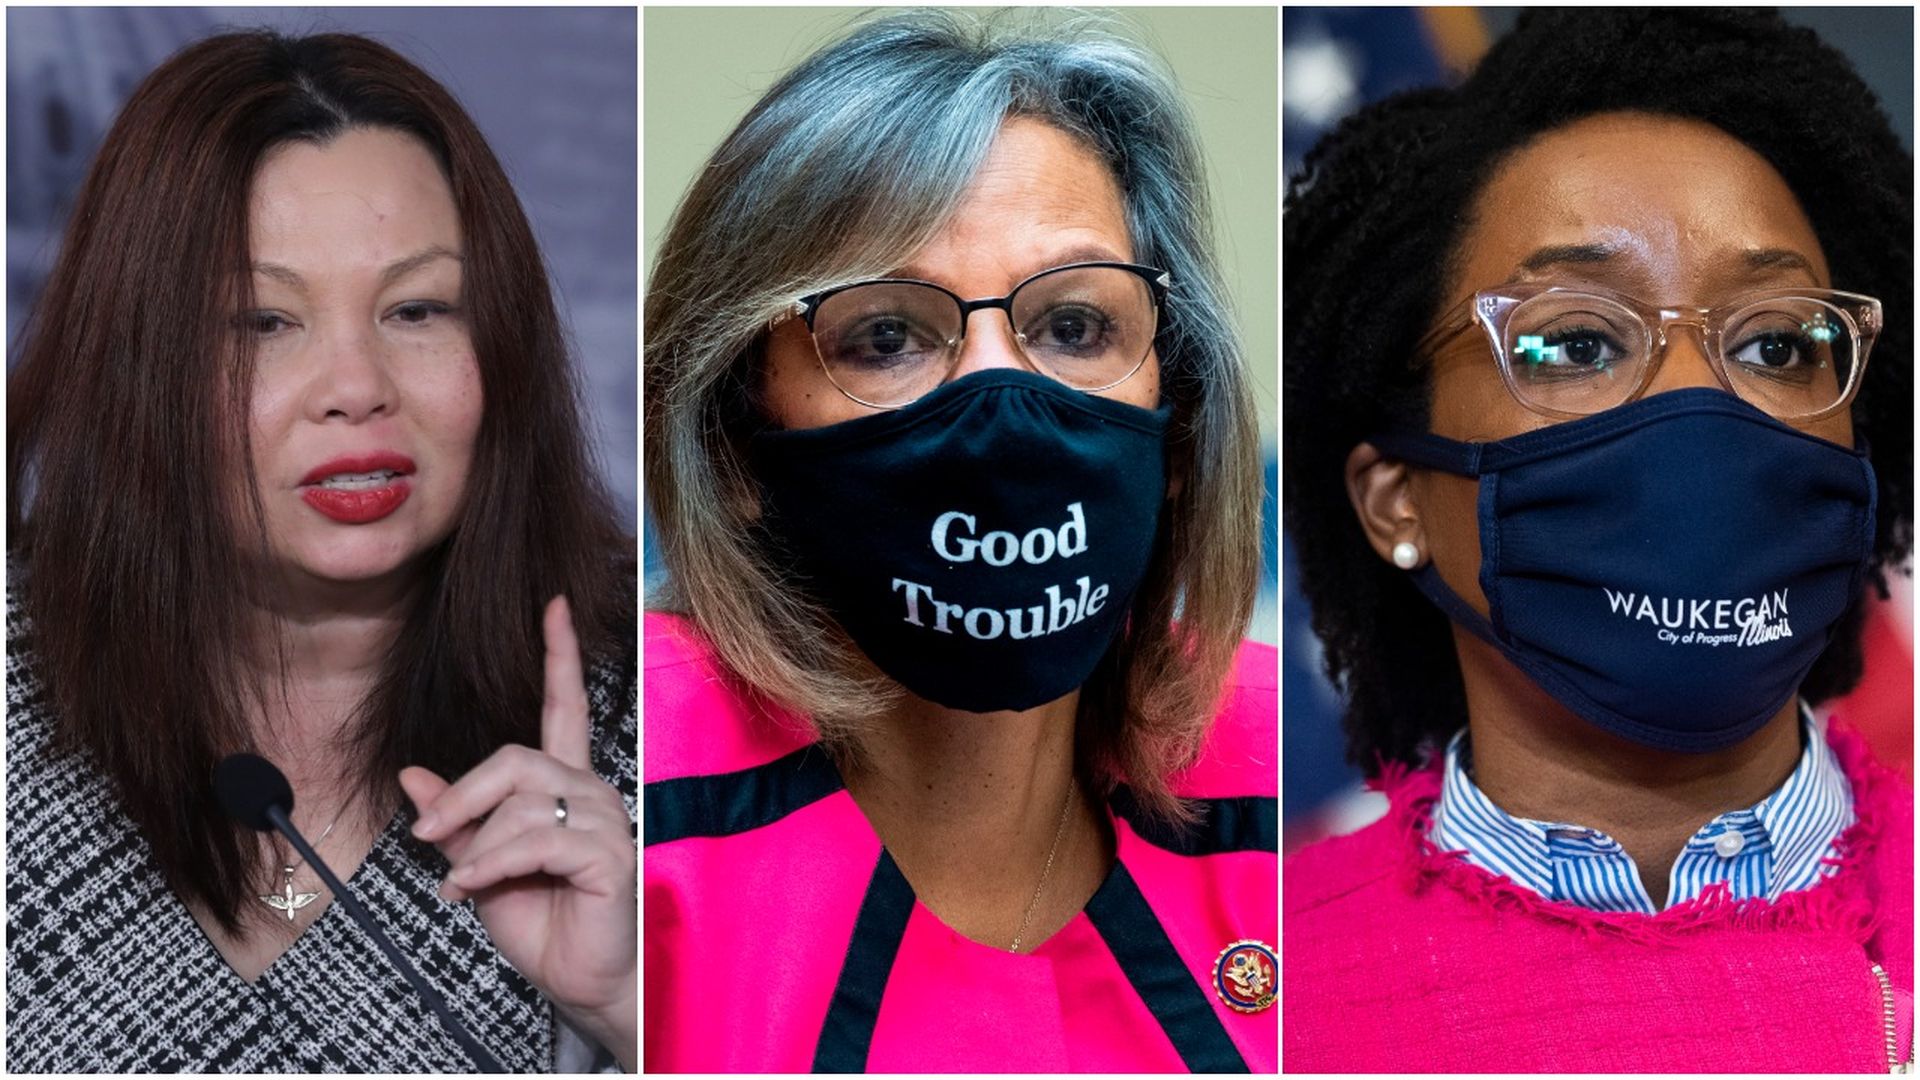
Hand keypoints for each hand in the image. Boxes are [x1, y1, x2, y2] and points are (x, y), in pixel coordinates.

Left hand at [399, 596, 636, 1069]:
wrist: (581, 981)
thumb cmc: (543, 924)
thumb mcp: (482, 868)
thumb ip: (457, 821)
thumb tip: (412, 773)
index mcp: (565, 786)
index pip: (564, 706)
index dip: (559, 654)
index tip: (555, 604)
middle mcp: (590, 791)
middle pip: (518, 757)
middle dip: (463, 794)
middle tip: (426, 833)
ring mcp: (605, 821)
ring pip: (523, 799)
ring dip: (475, 842)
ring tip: (455, 881)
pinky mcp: (609, 855)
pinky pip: (537, 838)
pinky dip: (490, 862)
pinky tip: (468, 888)